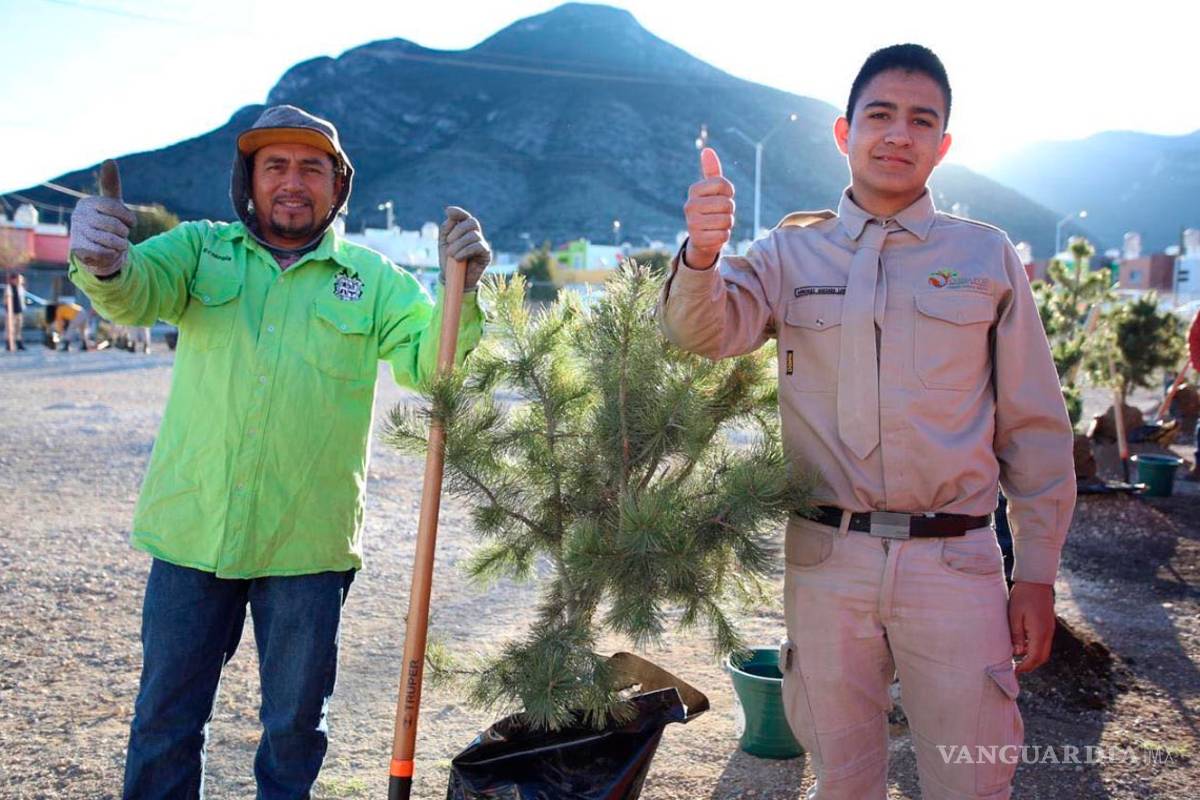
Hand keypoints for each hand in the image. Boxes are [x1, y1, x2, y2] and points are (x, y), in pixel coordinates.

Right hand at [70, 159, 136, 276]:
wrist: (96, 251)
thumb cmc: (106, 224)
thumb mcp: (112, 205)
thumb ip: (111, 184)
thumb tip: (109, 159)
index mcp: (88, 203)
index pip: (115, 207)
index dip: (128, 218)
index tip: (129, 223)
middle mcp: (79, 215)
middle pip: (115, 226)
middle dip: (124, 233)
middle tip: (120, 235)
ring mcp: (77, 232)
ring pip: (112, 240)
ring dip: (120, 245)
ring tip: (114, 243)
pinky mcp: (78, 249)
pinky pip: (106, 252)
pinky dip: (112, 254)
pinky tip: (107, 252)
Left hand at [438, 206, 490, 290]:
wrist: (454, 279)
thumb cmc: (448, 261)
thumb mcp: (443, 243)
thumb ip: (446, 228)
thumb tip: (450, 214)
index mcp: (464, 231)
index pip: (465, 216)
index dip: (459, 212)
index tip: (448, 211)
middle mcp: (475, 235)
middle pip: (472, 222)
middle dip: (458, 230)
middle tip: (449, 241)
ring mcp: (482, 244)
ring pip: (473, 235)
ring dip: (459, 244)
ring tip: (451, 255)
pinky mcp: (486, 254)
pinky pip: (478, 246)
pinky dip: (465, 250)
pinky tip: (458, 258)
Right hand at [683, 147, 734, 269]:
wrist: (701, 238)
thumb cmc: (710, 209)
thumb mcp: (711, 190)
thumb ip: (712, 171)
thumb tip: (707, 150)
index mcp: (694, 190)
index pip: (723, 184)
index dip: (729, 192)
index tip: (723, 197)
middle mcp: (689, 205)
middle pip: (727, 204)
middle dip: (729, 210)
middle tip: (719, 214)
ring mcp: (692, 223)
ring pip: (727, 220)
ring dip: (727, 224)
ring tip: (717, 225)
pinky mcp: (698, 240)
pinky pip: (723, 235)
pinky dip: (724, 236)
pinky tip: (714, 235)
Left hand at [1008, 581, 1054, 673]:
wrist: (1036, 581)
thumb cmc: (1023, 596)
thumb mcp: (1014, 615)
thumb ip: (1016, 635)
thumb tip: (1017, 652)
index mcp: (1040, 633)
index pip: (1035, 658)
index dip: (1025, 667)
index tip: (1014, 672)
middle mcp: (1047, 633)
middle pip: (1042, 657)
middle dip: (1030, 665)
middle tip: (1016, 669)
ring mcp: (1049, 629)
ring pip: (1043, 650)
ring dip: (1032, 657)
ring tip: (1016, 658)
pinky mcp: (1047, 624)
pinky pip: (1042, 642)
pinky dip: (1034, 648)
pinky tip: (1021, 644)